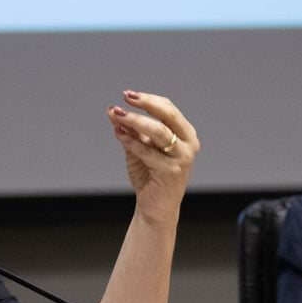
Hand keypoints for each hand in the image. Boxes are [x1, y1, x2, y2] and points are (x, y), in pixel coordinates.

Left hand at [107, 90, 198, 225]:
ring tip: (117, 115)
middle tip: (125, 98)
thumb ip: (129, 130)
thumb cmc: (149, 176)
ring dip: (135, 121)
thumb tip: (112, 111)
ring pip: (158, 131)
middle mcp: (189, 144)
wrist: (155, 207)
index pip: (168, 109)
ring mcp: (183, 157)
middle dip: (146, 104)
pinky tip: (119, 134)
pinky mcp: (172, 171)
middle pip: (168, 115)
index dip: (148, 100)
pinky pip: (148, 151)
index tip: (127, 95)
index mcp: (185, 134)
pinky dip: (131, 142)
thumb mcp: (138, 148)